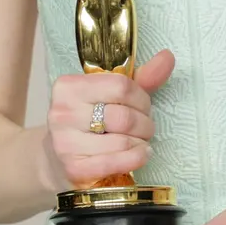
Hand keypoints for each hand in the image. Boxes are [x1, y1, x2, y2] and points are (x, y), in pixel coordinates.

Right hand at [39, 50, 174, 189]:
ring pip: (123, 142)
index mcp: (69, 87)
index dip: (142, 98)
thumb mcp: (110, 96)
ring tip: (140, 142)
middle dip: (144, 124)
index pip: (121, 86)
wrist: (58, 159)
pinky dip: (135, 158)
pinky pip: (116, 162)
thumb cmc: (89, 122)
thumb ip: (140, 79)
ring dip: (141, 143)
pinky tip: (140, 155)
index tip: (143, 106)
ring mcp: (65, 142)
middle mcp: (62, 113)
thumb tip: (167, 57)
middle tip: (145, 128)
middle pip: (124, 117)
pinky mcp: (74, 167)